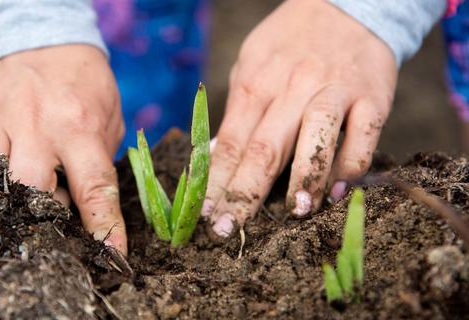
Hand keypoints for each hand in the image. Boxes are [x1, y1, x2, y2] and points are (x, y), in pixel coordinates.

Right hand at [0, 45, 127, 253]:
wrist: (46, 36)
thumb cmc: (83, 86)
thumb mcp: (108, 118)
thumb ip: (98, 161)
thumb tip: (83, 215)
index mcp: (80, 127)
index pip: (95, 187)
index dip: (103, 227)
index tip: (110, 255)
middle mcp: (36, 122)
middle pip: (29, 187)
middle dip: (39, 214)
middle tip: (45, 217)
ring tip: (8, 197)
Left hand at [204, 0, 396, 236]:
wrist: (347, 5)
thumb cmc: (289, 44)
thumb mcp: (250, 65)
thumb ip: (238, 112)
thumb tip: (219, 158)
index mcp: (256, 83)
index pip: (232, 142)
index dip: (217, 182)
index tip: (205, 215)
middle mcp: (293, 87)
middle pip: (265, 148)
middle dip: (244, 194)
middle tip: (228, 230)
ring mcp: (334, 91)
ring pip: (315, 140)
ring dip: (303, 180)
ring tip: (292, 212)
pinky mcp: (372, 97)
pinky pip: (362, 138)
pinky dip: (350, 168)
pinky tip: (337, 193)